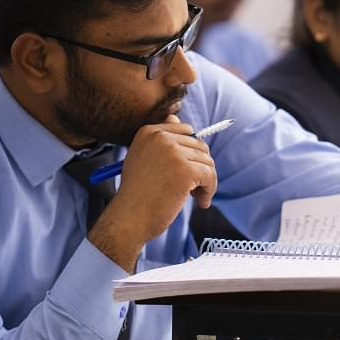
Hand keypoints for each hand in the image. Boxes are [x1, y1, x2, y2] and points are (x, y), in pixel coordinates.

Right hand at [89, 115, 216, 270]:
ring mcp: (174, 153)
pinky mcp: (185, 171)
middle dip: (200, 168)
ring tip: (195, 197)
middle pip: (200, 146)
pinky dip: (210, 190)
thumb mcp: (143, 158)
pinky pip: (210, 176)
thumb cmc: (137, 194)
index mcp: (149, 132)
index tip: (187, 170)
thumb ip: (161, 141)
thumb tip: (179, 121)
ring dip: (206, 181)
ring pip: (207, 162)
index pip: (186, 130)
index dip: (191, 152)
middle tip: (192, 189)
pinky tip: (201, 202)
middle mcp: (161, 138)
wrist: (129, 219)